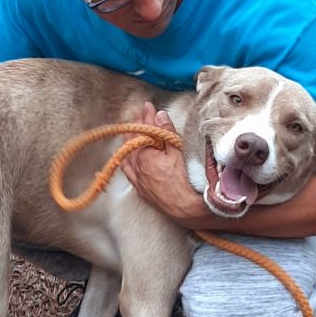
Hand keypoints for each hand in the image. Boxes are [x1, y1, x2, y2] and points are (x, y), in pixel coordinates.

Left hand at [120, 102, 203, 223]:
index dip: (146, 117)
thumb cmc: (186, 181)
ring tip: (129, 131)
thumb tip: (159, 116)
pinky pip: (129, 171)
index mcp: (145, 156)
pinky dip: (127, 160)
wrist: (188, 210)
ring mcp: (138, 180)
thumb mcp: (179, 152)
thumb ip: (167, 133)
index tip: (147, 106)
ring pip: (128, 156)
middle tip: (138, 113)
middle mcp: (137, 168)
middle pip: (134, 141)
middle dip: (136, 125)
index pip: (144, 131)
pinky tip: (127, 157)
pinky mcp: (142, 190)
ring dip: (130, 141)